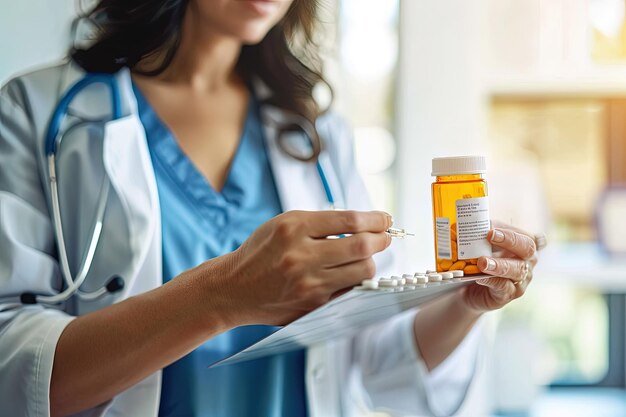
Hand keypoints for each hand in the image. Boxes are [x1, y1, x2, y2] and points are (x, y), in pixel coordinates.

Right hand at [215, 210, 391, 325]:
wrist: (235, 288)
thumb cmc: (262, 251)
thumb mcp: (284, 223)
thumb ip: (321, 222)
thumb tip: (364, 224)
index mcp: (294, 228)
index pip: (349, 221)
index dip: (375, 219)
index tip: (385, 219)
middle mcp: (301, 256)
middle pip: (362, 247)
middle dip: (381, 239)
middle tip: (384, 236)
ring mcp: (308, 284)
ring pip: (362, 272)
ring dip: (370, 261)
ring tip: (365, 255)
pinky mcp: (313, 305)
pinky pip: (349, 290)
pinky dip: (354, 280)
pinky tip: (348, 273)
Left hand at [462, 221, 540, 312]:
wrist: (469, 288)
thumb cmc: (480, 261)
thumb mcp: (482, 244)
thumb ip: (481, 233)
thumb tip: (471, 223)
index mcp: (523, 245)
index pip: (524, 235)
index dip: (510, 231)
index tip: (491, 229)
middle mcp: (527, 261)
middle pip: (528, 248)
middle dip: (510, 240)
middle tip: (490, 235)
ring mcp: (521, 280)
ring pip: (517, 270)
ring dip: (499, 264)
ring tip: (482, 261)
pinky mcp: (509, 294)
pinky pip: (503, 286)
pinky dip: (491, 280)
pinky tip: (479, 276)